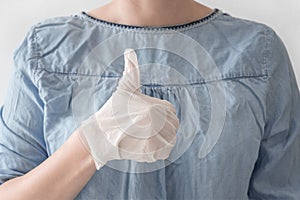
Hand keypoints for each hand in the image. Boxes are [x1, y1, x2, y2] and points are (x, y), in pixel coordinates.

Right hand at [78, 49, 179, 169]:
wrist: (100, 134)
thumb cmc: (113, 110)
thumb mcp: (124, 88)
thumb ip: (131, 70)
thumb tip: (129, 51)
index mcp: (155, 107)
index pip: (170, 111)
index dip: (161, 114)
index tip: (147, 117)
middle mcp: (158, 123)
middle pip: (172, 125)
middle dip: (162, 126)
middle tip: (144, 127)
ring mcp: (156, 139)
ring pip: (170, 138)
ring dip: (161, 137)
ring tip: (144, 135)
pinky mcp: (152, 153)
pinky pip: (166, 151)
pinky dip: (160, 149)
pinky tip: (147, 144)